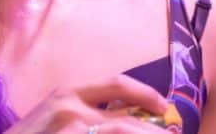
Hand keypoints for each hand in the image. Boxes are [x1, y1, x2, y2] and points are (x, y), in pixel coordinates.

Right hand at [4, 75, 169, 132]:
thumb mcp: (51, 115)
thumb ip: (82, 112)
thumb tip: (121, 120)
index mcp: (67, 92)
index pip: (116, 85)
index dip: (146, 94)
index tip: (164, 106)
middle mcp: (71, 107)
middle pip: (128, 119)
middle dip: (155, 132)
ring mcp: (71, 129)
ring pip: (124, 130)